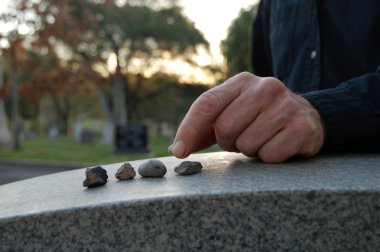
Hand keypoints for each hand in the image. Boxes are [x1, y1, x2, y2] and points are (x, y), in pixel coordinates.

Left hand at [169, 72, 324, 162]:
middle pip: (225, 128)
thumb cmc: (260, 118)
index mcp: (242, 82)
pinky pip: (269, 155)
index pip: (206, 104)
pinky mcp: (302, 126)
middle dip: (229, 142)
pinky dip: (268, 157)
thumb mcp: (233, 113)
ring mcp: (286, 105)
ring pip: (246, 144)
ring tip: (261, 139)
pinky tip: (278, 145)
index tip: (179, 151)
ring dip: (250, 150)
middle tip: (242, 138)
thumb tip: (178, 148)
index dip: (188, 129)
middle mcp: (265, 87)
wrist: (306, 117)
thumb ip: (206, 128)